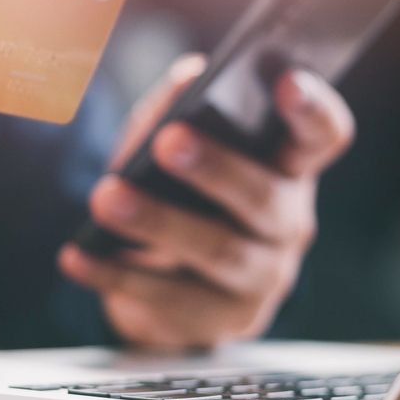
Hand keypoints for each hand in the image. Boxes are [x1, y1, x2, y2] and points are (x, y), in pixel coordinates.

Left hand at [60, 54, 353, 348]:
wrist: (171, 285)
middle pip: (265, 198)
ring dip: (158, 222)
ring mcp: (260, 279)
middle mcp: (287, 223)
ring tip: (106, 197)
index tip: (287, 83)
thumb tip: (188, 77)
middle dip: (217, 169)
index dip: (312, 111)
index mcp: (288, 168)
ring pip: (218, 252)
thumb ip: (180, 109)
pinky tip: (78, 256)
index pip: (322, 137)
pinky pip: (168, 299)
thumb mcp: (176, 146)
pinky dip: (116, 274)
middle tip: (170, 141)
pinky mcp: (220, 322)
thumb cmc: (181, 195)